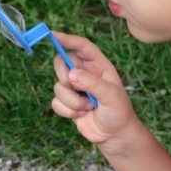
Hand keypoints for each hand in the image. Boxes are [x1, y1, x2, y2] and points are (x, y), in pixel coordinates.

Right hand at [49, 31, 138, 150]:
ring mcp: (74, 88)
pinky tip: (81, 115)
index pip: (81, 46)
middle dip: (66, 78)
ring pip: (58, 86)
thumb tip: (71, 75)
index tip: (52, 35)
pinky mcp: (67, 102)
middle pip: (61, 63)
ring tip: (88, 108)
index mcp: (98, 65)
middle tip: (77, 88)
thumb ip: (92, 83)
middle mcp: (84, 73)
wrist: (114, 135)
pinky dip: (67, 111)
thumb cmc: (118, 112)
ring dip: (72, 101)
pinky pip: (55, 102)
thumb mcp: (111, 95)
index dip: (67, 39)